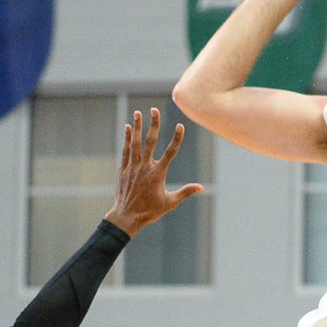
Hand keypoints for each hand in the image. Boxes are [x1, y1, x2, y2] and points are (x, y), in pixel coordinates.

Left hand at [105, 110, 204, 236]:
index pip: (170, 152)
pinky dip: (127, 138)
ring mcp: (133, 167)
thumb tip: (202, 187)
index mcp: (158, 174)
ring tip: (139, 112)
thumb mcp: (170, 203)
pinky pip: (126, 150)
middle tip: (155, 110)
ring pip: (136, 142)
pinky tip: (129, 128)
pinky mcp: (124, 169)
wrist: (126, 217)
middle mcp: (145, 167)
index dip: (176, 139)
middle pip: (150, 141)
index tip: (181, 126)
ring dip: (137, 126)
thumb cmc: (150, 211)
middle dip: (154, 124)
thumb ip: (185, 192)